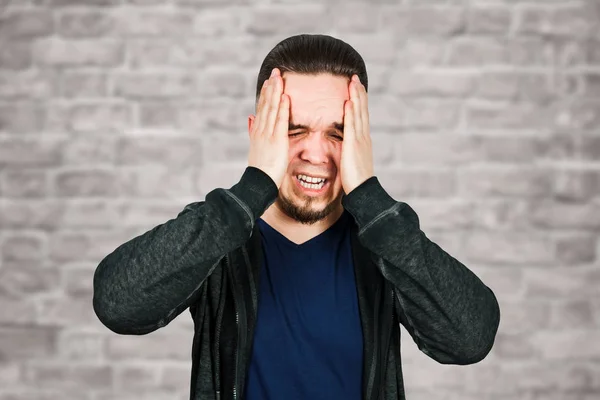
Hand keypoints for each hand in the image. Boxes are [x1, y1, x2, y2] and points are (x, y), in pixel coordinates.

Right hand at [247, 68, 289, 188]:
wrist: (257, 183)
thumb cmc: (260, 169)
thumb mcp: (255, 147)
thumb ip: (253, 131)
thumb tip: (250, 118)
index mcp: (257, 132)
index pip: (262, 108)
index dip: (265, 93)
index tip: (269, 81)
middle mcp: (261, 130)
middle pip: (266, 104)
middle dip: (271, 87)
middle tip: (275, 71)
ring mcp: (268, 135)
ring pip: (272, 109)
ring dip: (276, 92)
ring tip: (279, 77)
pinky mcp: (277, 141)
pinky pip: (280, 121)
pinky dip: (283, 108)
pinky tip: (285, 96)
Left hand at [341, 74, 373, 193]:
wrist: (363, 191)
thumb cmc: (356, 179)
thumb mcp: (352, 160)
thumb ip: (349, 149)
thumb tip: (345, 145)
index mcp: (362, 139)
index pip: (361, 115)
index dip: (359, 100)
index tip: (355, 87)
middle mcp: (363, 137)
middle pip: (362, 110)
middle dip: (358, 93)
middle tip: (354, 77)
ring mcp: (360, 140)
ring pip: (358, 114)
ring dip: (355, 97)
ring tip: (352, 82)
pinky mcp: (353, 146)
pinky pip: (352, 126)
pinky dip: (351, 113)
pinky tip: (348, 102)